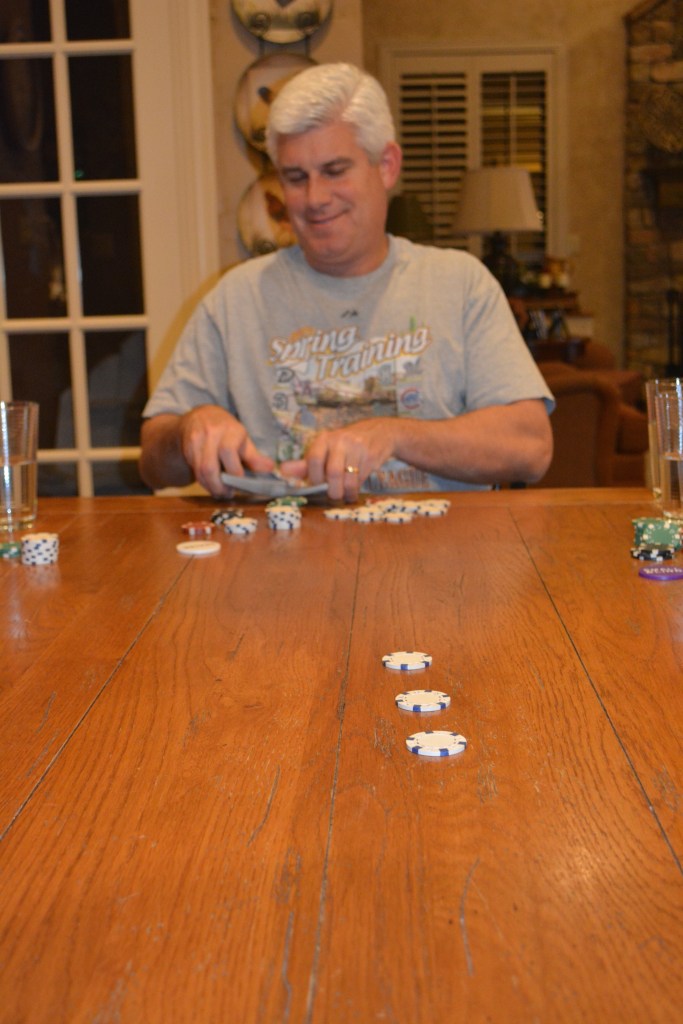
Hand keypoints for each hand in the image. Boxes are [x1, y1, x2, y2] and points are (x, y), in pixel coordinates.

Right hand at [179, 405, 274, 496]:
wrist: (199, 417)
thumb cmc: (226, 429)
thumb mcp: (243, 438)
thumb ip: (254, 456)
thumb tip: (271, 469)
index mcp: (229, 430)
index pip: (228, 452)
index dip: (235, 472)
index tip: (241, 484)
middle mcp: (210, 433)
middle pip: (210, 467)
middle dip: (219, 486)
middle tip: (229, 494)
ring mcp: (195, 441)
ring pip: (200, 471)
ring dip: (211, 487)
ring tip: (221, 492)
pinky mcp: (186, 449)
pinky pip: (194, 470)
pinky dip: (204, 482)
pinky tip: (212, 485)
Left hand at [279, 418, 397, 501]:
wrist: (380, 432)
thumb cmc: (346, 445)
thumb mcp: (325, 449)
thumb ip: (305, 463)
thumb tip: (282, 471)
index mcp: (324, 439)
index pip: (313, 460)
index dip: (315, 478)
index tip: (318, 484)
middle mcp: (340, 441)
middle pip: (333, 473)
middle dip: (333, 490)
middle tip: (334, 495)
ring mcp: (357, 448)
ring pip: (349, 479)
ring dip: (346, 493)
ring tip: (346, 495)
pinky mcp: (371, 456)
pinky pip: (361, 479)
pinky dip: (356, 489)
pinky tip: (355, 489)